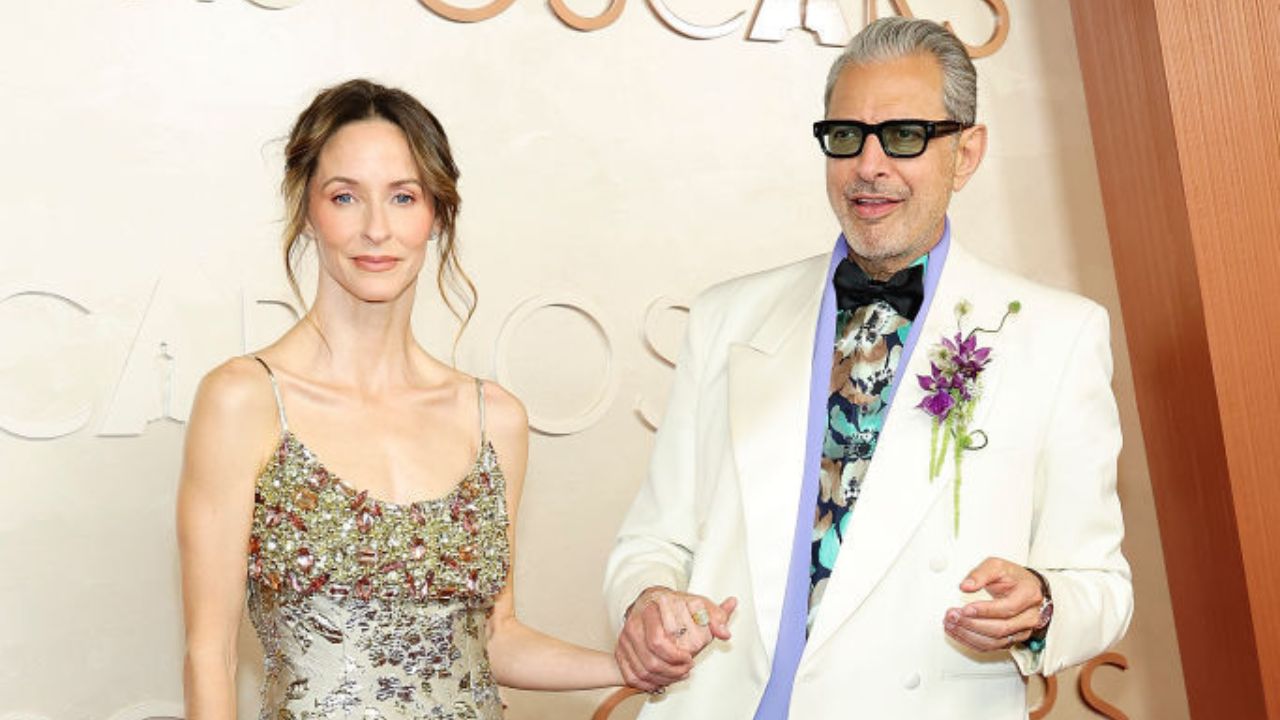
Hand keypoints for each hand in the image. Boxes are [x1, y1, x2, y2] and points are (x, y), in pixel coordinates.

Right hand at [615, 586, 736, 692]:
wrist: (651, 602)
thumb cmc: (677, 606)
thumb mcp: (700, 606)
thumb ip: (716, 617)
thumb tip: (724, 632)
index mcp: (652, 608)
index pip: (658, 640)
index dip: (676, 656)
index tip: (690, 658)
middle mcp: (635, 622)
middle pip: (650, 659)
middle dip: (672, 670)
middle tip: (686, 668)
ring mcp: (625, 637)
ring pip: (642, 670)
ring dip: (664, 678)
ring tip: (678, 674)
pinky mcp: (621, 651)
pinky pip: (633, 676)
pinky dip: (649, 683)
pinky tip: (663, 679)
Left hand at [943, 557, 1044, 651]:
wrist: (1026, 588)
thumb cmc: (1013, 577)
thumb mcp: (997, 566)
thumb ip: (980, 574)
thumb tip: (965, 586)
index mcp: (1028, 595)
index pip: (1007, 608)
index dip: (985, 610)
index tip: (965, 609)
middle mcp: (1029, 617)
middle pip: (1000, 628)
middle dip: (972, 624)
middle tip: (953, 616)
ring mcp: (1021, 631)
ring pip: (995, 641)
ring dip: (969, 635)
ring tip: (951, 624)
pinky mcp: (1011, 640)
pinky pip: (991, 647)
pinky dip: (971, 641)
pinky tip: (958, 632)